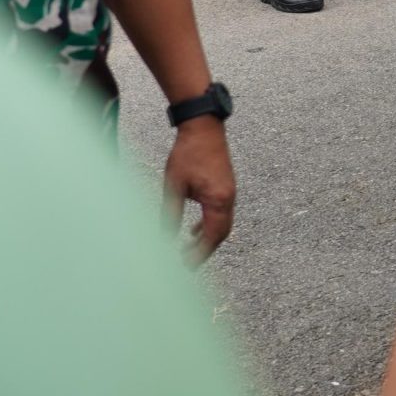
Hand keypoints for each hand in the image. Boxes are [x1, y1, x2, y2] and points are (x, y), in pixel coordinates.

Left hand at [164, 119, 235, 261]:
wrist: (204, 128)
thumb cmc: (188, 154)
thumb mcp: (174, 186)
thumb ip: (171, 214)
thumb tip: (166, 238)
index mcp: (218, 200)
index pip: (212, 236)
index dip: (200, 254)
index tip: (185, 267)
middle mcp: (228, 198)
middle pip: (221, 234)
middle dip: (204, 251)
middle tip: (185, 265)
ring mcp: (228, 192)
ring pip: (222, 224)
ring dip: (206, 239)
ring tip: (187, 251)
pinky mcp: (224, 187)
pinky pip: (220, 213)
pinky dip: (207, 226)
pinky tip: (192, 230)